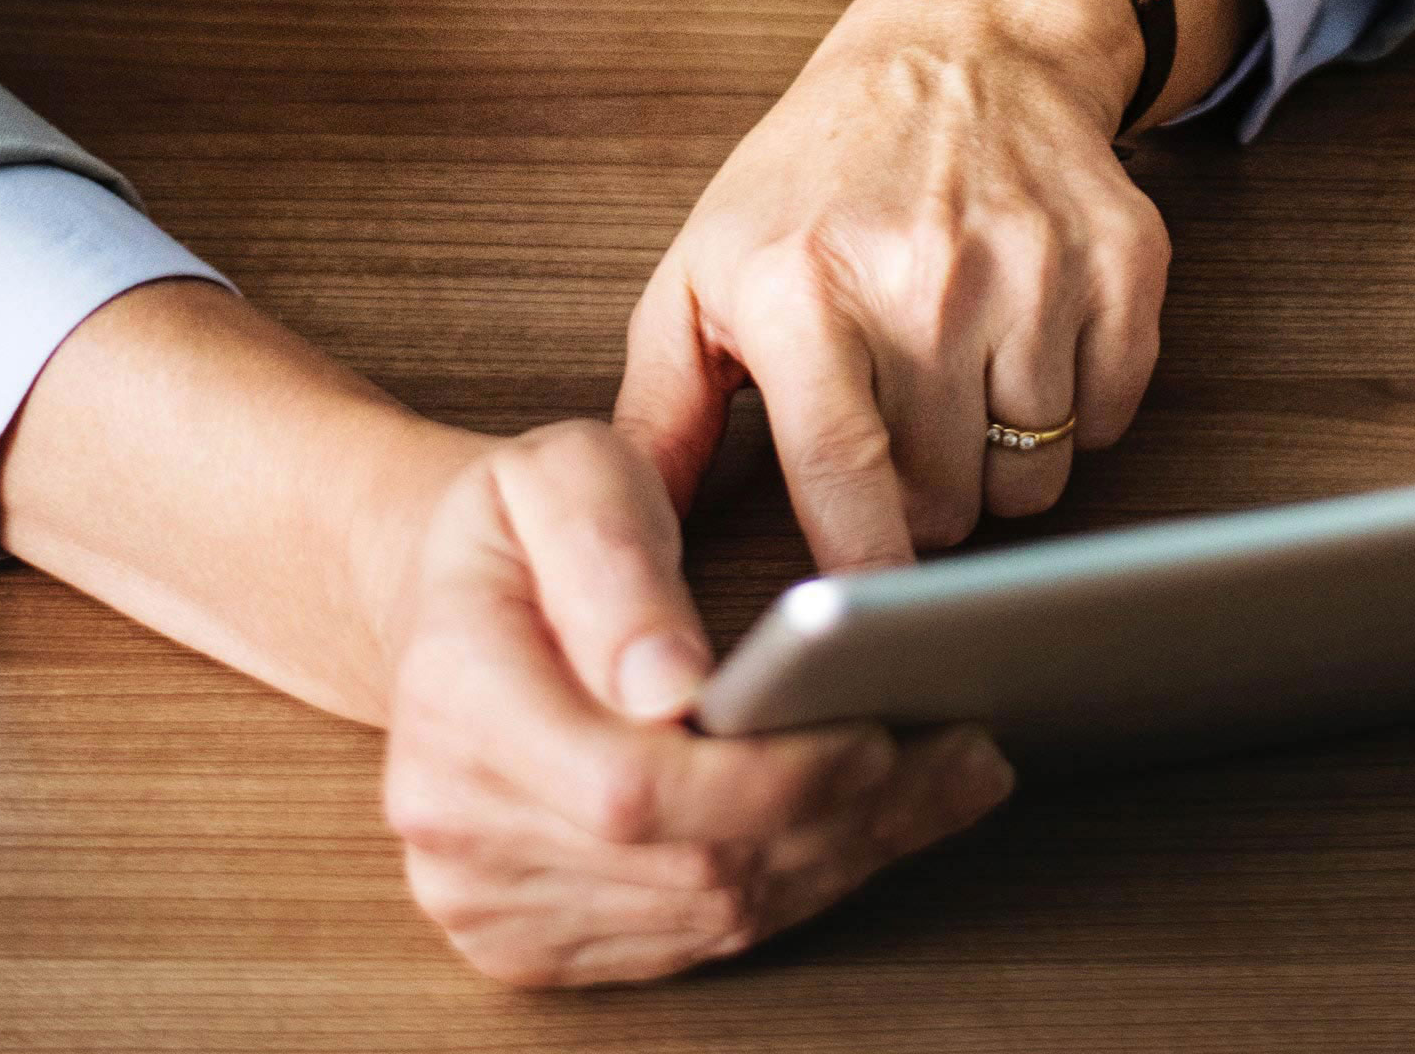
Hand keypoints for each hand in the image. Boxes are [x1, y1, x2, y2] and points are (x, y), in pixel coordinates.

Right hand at [380, 420, 1014, 984]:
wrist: (447, 602)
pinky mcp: (525, 938)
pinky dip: (798, 884)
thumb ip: (614, 560)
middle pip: (688, 866)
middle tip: (967, 752)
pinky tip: (874, 822)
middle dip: (846, 816)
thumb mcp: (562, 475)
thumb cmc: (520, 526)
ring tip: (950, 779)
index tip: (878, 734)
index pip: (635, 788)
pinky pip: (689, 938)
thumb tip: (670, 682)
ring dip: (845, 855)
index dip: (771, 778)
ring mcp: (483, 895)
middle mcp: (452, 820)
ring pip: (705, 913)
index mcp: (455, 698)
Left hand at [615, 0, 1251, 568]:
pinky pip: (1107, 419)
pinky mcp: (1123, 264)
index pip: (846, 475)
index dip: (861, 573)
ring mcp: (1035, 268)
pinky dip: (1072, 411)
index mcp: (804, 285)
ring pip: (1033, 474)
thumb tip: (628, 537)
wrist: (964, 48)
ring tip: (959, 380)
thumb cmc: (817, 176)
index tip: (863, 618)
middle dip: (923, 501)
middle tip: (900, 432)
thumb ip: (660, 412)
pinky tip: (1026, 346)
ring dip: (998, 459)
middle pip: (949, 501)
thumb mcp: (704, 271)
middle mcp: (926, 275)